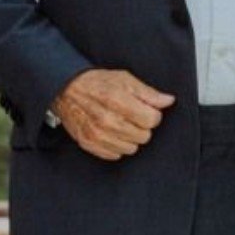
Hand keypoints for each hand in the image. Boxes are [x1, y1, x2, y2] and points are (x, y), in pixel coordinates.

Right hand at [52, 69, 174, 160]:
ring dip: (130, 137)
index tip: (146, 109)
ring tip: (121, 123)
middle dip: (142, 126)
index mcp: (117, 101)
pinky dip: (116, 145)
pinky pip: (115, 155)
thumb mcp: (124, 79)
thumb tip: (168, 101)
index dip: (153, 114)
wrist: (66, 90)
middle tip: (132, 116)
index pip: (152, 120)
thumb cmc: (97, 83)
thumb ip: (148, 92)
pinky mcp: (89, 144)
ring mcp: (97, 135)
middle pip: (144, 136)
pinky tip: (111, 132)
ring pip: (131, 148)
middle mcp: (107, 120)